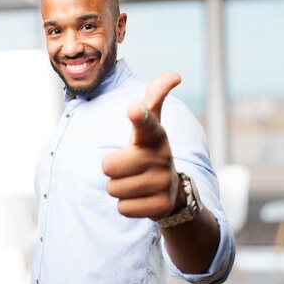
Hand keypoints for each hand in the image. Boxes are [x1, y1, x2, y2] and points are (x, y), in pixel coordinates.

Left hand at [102, 73, 181, 220]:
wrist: (172, 192)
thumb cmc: (150, 153)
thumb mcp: (151, 128)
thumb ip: (155, 99)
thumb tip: (175, 75)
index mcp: (156, 135)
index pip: (146, 122)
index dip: (139, 115)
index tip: (134, 107)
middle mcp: (162, 157)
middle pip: (108, 166)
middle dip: (112, 170)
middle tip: (129, 169)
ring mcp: (163, 182)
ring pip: (113, 189)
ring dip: (119, 188)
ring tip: (136, 183)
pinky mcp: (160, 206)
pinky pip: (123, 208)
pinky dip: (127, 206)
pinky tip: (141, 198)